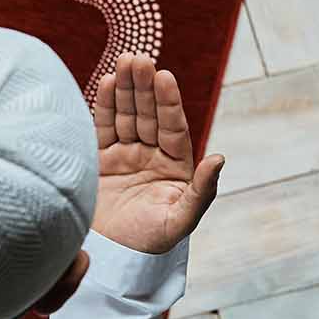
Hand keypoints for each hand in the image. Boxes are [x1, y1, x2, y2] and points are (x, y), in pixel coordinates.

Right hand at [91, 54, 224, 253]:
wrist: (111, 259)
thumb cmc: (151, 244)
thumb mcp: (180, 221)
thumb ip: (202, 192)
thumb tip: (220, 158)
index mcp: (175, 166)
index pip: (172, 127)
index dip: (168, 102)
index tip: (164, 77)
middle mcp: (150, 155)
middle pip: (148, 114)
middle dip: (144, 87)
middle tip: (138, 59)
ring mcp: (124, 155)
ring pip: (126, 115)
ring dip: (125, 89)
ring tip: (123, 63)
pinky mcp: (99, 160)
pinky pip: (102, 128)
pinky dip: (104, 106)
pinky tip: (107, 84)